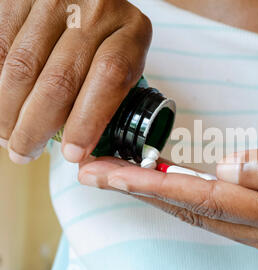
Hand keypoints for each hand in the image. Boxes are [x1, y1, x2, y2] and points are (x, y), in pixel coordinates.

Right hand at [0, 0, 151, 163]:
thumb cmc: (106, 38)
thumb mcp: (123, 60)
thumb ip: (112, 93)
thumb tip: (81, 150)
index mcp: (131, 30)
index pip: (110, 76)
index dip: (89, 119)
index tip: (73, 153)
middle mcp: (95, 10)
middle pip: (60, 78)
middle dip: (37, 126)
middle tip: (24, 152)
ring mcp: (54, 0)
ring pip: (22, 66)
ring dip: (9, 111)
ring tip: (7, 136)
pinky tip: (1, 107)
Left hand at [78, 124, 257, 258]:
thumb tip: (230, 167)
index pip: (212, 198)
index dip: (160, 185)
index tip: (116, 172)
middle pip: (195, 211)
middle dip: (140, 191)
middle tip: (94, 172)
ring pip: (197, 215)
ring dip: (151, 196)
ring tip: (112, 177)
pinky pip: (211, 214)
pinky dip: (177, 200)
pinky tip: (154, 188)